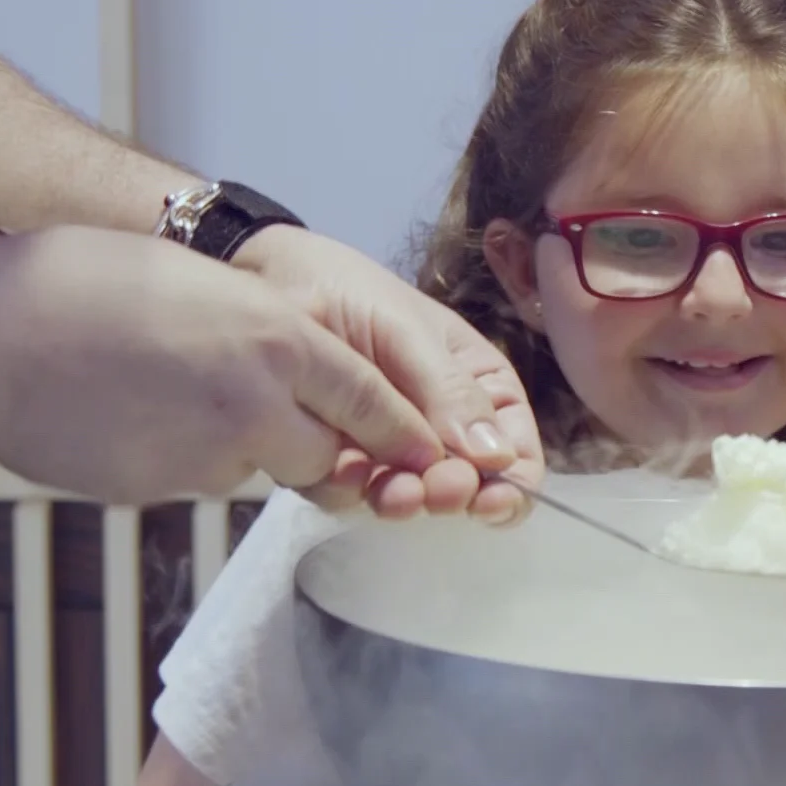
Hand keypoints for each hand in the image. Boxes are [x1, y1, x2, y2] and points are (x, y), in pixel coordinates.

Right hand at [0, 227, 446, 502]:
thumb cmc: (81, 284)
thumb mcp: (201, 285)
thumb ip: (263, 327)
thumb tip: (294, 358)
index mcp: (278, 338)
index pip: (372, 400)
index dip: (403, 432)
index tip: (429, 454)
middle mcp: (256, 403)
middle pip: (324, 455)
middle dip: (314, 447)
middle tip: (274, 417)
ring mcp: (205, 455)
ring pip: (252, 466)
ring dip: (234, 444)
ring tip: (164, 390)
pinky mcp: (159, 489)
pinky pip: (190, 478)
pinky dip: (175, 454)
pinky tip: (126, 413)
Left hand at [232, 226, 542, 522]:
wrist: (271, 283)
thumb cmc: (354, 295)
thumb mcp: (410, 333)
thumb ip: (452, 392)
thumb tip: (498, 459)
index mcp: (478, 390)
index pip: (514, 449)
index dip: (513, 483)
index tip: (491, 500)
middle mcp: (441, 426)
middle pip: (467, 483)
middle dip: (454, 494)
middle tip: (437, 491)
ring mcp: (389, 447)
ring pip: (412, 498)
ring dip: (407, 502)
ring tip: (394, 493)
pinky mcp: (339, 462)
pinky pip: (353, 494)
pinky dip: (353, 494)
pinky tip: (347, 477)